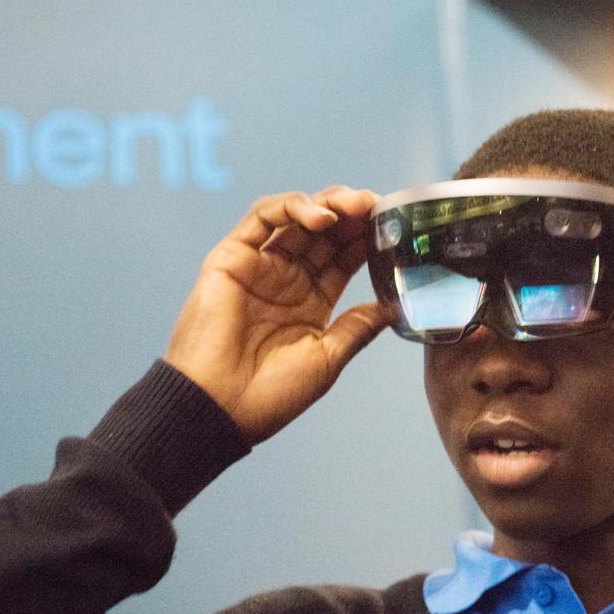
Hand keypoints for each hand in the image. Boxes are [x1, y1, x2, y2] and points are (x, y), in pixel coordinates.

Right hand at [165, 186, 391, 444]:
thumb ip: (357, 327)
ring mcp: (259, 266)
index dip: (367, 238)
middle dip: (352, 214)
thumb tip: (394, 307)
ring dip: (328, 204)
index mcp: (310, 302)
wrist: (220, 408)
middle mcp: (285, 279)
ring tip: (354, 206)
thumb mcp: (327, 358)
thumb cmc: (271, 394)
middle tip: (375, 207)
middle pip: (324, 232)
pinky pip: (261, 217)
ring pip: (296, 217)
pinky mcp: (231, 257)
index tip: (393, 226)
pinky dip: (292, 207)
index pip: (344, 257)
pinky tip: (320, 217)